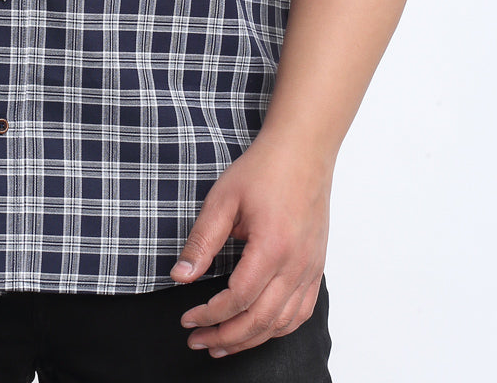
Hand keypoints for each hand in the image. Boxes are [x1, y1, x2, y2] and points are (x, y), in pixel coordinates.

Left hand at [169, 136, 330, 356]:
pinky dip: (278, 329)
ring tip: (222, 344)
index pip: (238, 299)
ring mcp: (311, 268)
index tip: (188, 319)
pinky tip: (258, 330)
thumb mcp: (223, 199)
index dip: (210, 315)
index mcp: (272, 247)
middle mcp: (297, 264)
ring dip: (251, 340)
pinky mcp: (316, 267)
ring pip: (283, 323)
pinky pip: (301, 312)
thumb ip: (202, 241)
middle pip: (260, 320)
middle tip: (198, 341)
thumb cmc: (264, 169)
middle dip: (226, 337)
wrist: (303, 150)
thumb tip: (180, 277)